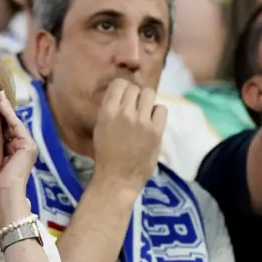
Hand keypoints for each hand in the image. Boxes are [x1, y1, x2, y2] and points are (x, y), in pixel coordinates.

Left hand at [0, 91, 38, 222]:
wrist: (5, 197)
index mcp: (15, 153)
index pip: (5, 131)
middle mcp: (24, 149)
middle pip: (11, 125)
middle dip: (3, 110)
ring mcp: (28, 147)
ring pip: (14, 123)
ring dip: (6, 108)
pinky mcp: (29, 147)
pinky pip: (16, 126)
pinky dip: (9, 115)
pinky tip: (0, 104)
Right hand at [93, 79, 166, 193]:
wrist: (117, 178)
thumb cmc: (106, 154)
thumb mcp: (100, 128)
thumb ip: (110, 110)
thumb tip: (123, 95)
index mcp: (106, 112)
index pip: (119, 84)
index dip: (124, 89)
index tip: (125, 98)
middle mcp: (124, 113)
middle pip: (135, 88)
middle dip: (135, 96)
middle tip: (135, 109)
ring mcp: (141, 122)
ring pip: (149, 94)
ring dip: (147, 102)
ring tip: (144, 114)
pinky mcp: (156, 131)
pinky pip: (161, 109)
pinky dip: (157, 114)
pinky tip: (152, 123)